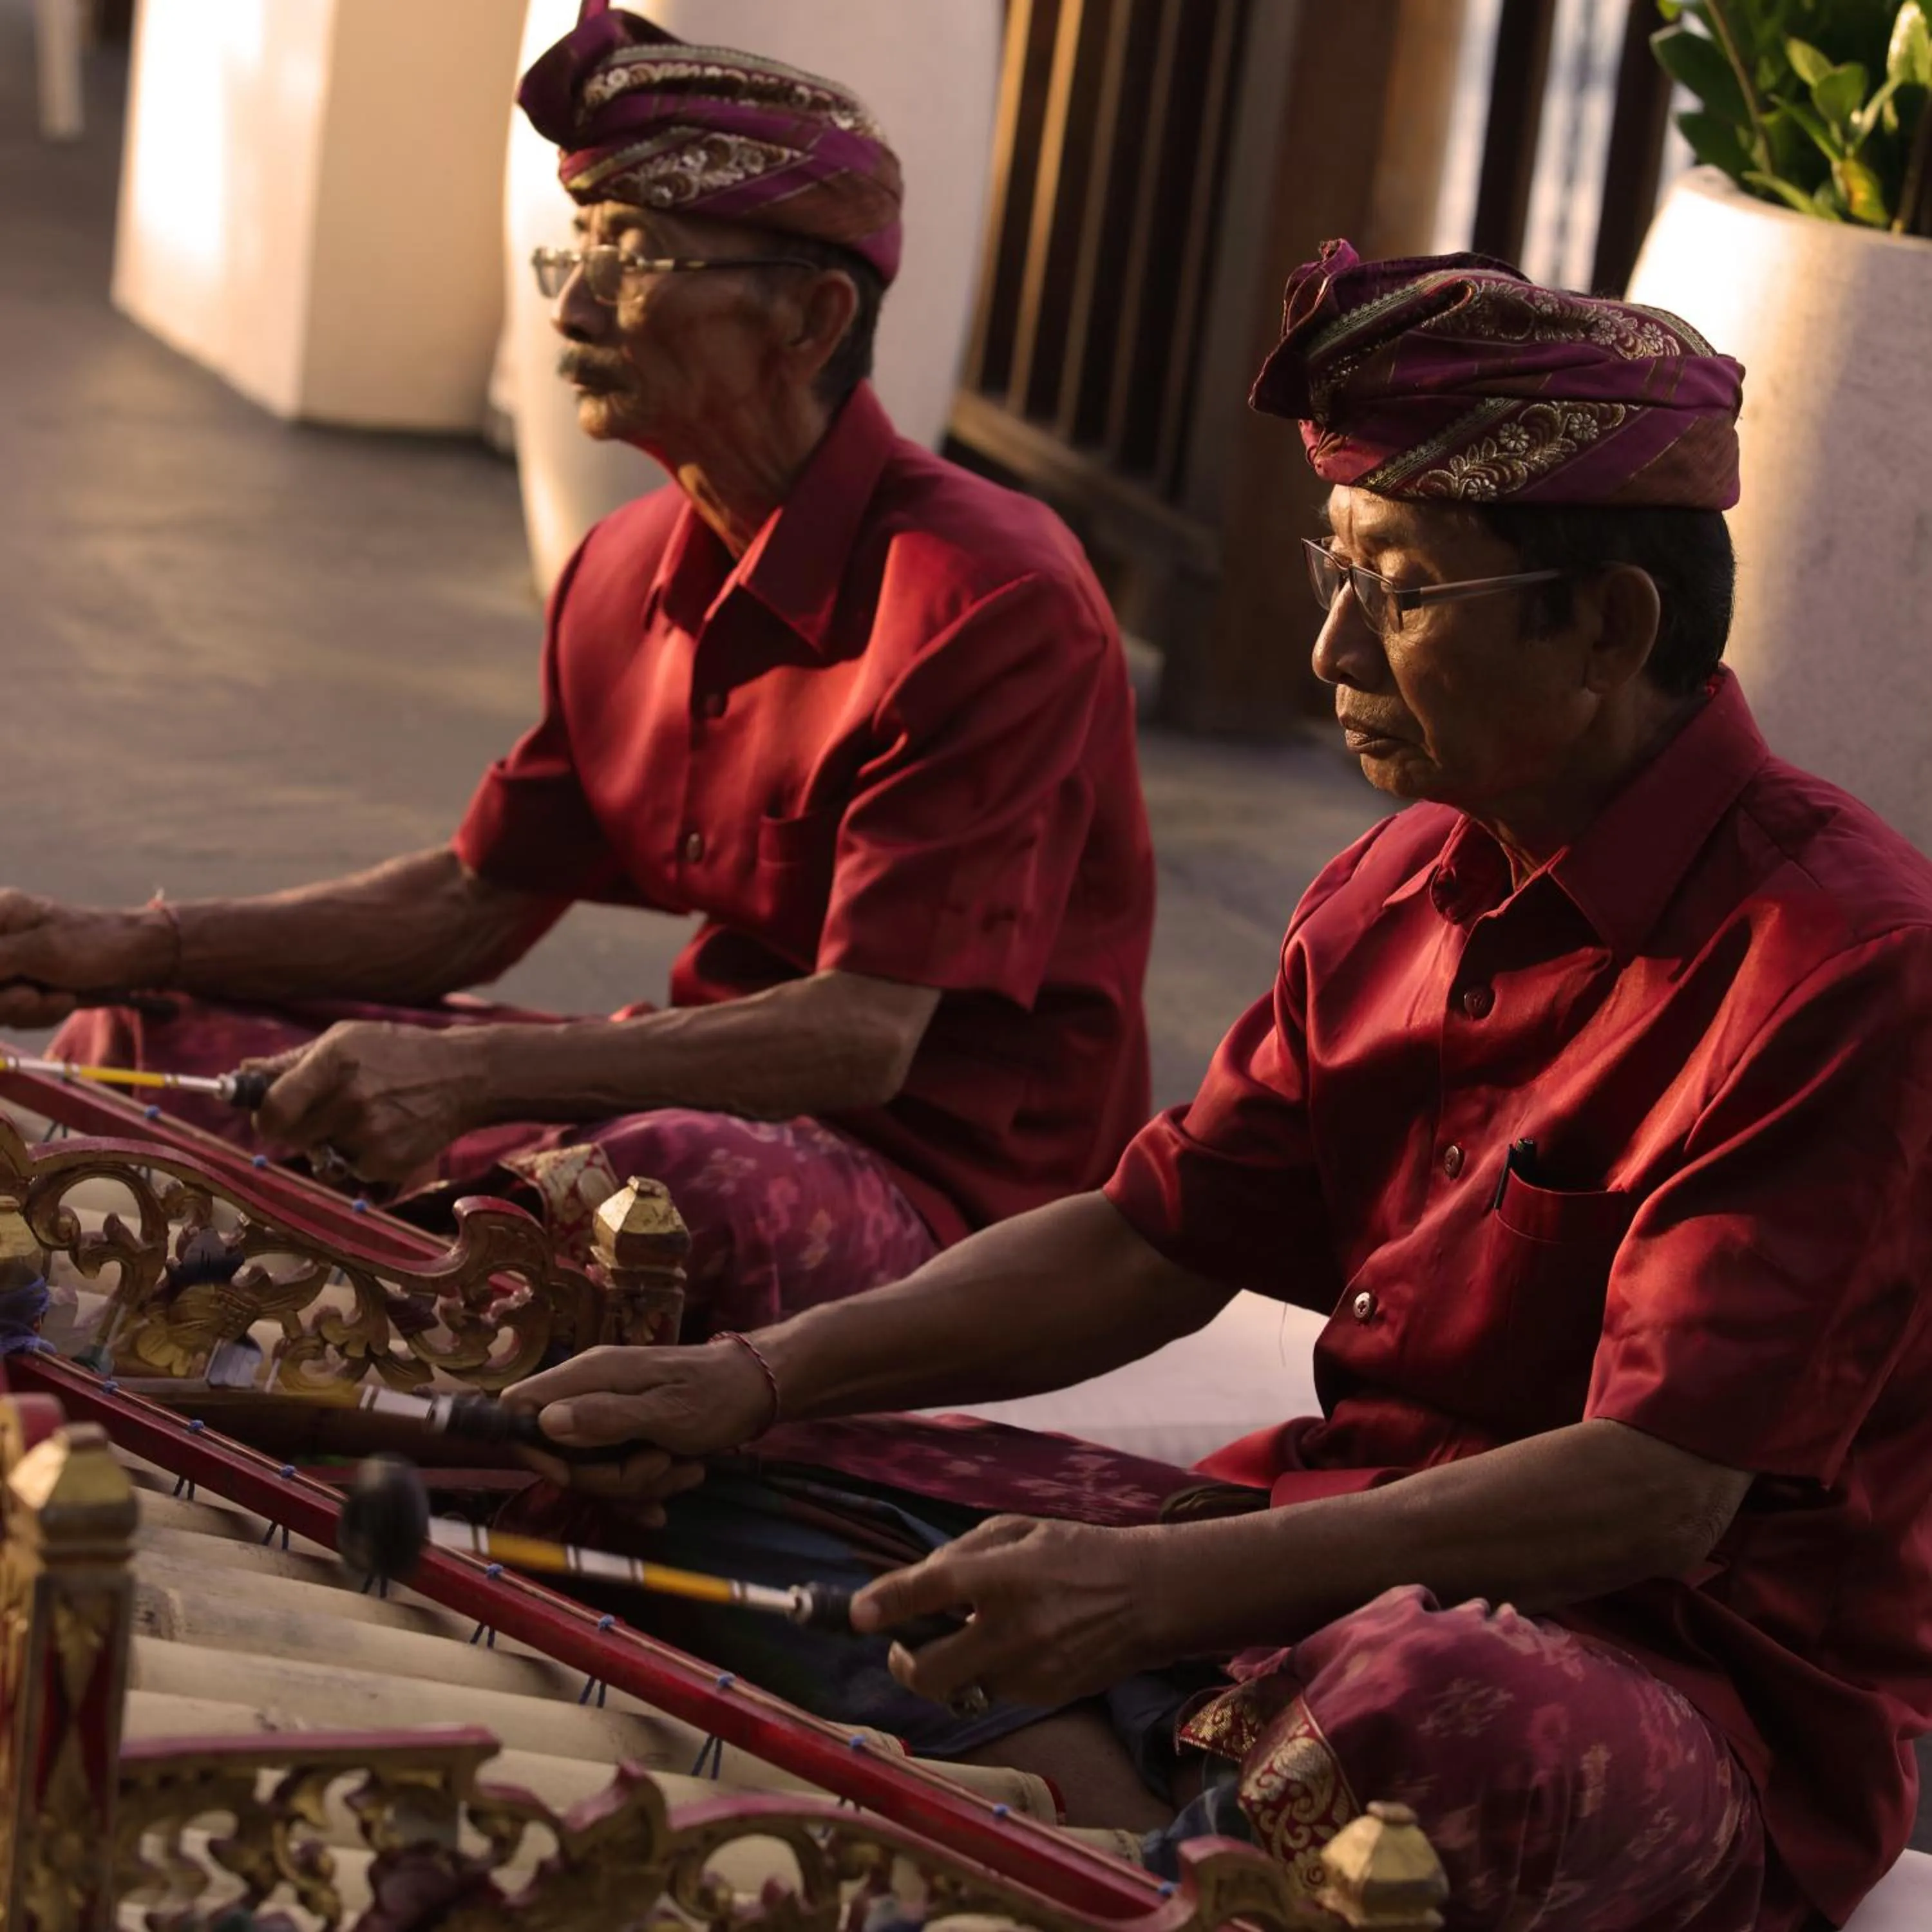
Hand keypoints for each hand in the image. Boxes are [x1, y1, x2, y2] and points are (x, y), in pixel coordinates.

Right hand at [0, 891, 173, 1027]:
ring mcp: (7, 965)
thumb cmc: (93, 944)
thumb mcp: (37, 952)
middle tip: (36, 992)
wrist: (138, 960)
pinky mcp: (22, 987)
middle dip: (7, 1001)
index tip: (17, 985)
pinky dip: (39, 1013)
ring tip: (59, 993)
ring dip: (28, 1009)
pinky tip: (63, 999)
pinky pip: (13, 1013)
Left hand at [250, 1020, 488, 1184]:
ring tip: (367, 1120)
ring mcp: (369, 1135)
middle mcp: (348, 1100)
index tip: (270, 1117)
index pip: (272, 1109)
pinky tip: (388, 1133)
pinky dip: (362, 1159)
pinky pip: (352, 1172)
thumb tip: (241, 1074)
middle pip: (292, 1138)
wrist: (465, 1076)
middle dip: (301, 1129)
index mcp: (332, 1063)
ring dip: (334, 1145)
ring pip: (322, 1158)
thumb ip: (292, 1061)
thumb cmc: (398, 1052)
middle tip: (328, 1113)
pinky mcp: (387, 1162)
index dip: (263, 1117)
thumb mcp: (346, 1039)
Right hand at [501, 1339, 778, 1502]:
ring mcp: (608, 1415)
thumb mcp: (665, 1413)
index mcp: (589, 1375)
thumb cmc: (716, 1395)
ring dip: (638, 1484)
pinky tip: (680, 1482)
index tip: (571, 1473)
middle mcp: (590, 1392)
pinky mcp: (627, 1435)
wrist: (759, 1390)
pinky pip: (616, 1474)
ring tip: (683, 1467)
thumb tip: (544, 1422)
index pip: (519, 1406)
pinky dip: (647, 1488)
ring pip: (592, 1471)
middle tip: (658, 1462)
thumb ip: (605, 1418)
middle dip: (608, 1476)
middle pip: (558, 1454)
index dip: (532, 1448)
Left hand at [851, 1515, 1169, 1710]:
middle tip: (903, 1647)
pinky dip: (987, 1672)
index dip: (887, 1602)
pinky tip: (1011, 1646)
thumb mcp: (1020, 1530)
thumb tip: (917, 1580)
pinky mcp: (1044, 1696)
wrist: (1147, 1598)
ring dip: (950, 1665)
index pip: (931, 1591)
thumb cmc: (1078, 1553)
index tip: (856, 1614)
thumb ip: (964, 1552)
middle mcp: (1013, 1630)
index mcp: (1006, 1577)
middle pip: (928, 1672)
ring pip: (958, 1687)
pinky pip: (992, 1691)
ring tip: (973, 1634)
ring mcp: (1029, 1672)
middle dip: (903, 1663)